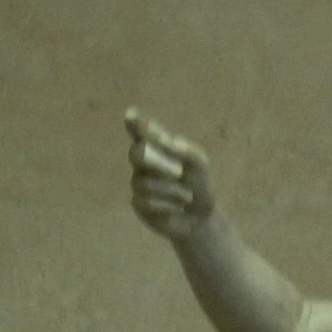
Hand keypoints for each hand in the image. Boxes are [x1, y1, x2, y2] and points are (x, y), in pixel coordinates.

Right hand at [124, 108, 213, 242]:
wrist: (201, 215)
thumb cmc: (198, 183)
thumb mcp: (198, 163)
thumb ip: (183, 149)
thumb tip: (164, 140)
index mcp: (157, 145)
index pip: (142, 131)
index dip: (135, 124)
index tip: (130, 116)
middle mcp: (143, 161)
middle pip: (137, 154)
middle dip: (159, 163)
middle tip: (179, 172)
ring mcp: (138, 182)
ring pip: (146, 183)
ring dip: (172, 190)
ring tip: (187, 196)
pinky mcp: (139, 204)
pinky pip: (147, 201)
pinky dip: (167, 205)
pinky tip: (177, 207)